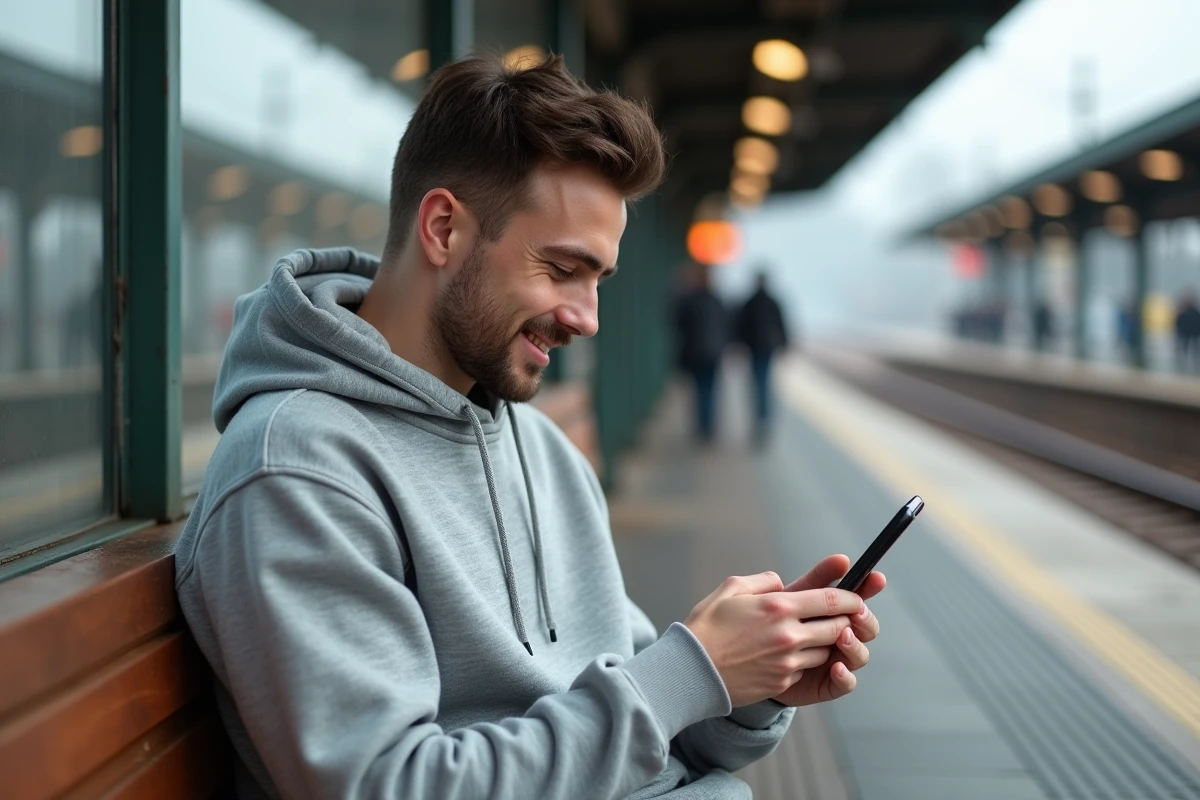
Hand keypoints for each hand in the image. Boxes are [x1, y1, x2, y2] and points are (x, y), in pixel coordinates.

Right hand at [684, 571, 864, 706]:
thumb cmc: (707, 626)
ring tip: (810, 635)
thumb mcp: (730, 589)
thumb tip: (780, 583)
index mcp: (779, 607)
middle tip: (841, 617)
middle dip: (845, 621)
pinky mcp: (782, 683)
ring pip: (826, 651)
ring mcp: (788, 662)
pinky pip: (806, 669)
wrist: (691, 670)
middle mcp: (789, 635)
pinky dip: (804, 661)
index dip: (851, 598)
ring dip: (824, 643)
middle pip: (838, 628)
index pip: (831, 600)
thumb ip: (762, 581)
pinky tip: (786, 655)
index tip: (857, 597)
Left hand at [773, 554, 886, 706]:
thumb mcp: (788, 597)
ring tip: (843, 636)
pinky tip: (836, 667)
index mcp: (832, 613)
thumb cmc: (766, 624)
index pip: (856, 598)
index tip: (875, 578)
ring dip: (855, 645)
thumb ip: (815, 579)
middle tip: (857, 612)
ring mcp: (836, 660)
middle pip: (866, 627)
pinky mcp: (827, 684)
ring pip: (860, 654)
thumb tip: (842, 559)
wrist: (745, 659)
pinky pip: (846, 683)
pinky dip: (845, 676)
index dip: (868, 587)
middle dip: (865, 618)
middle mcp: (839, 635)